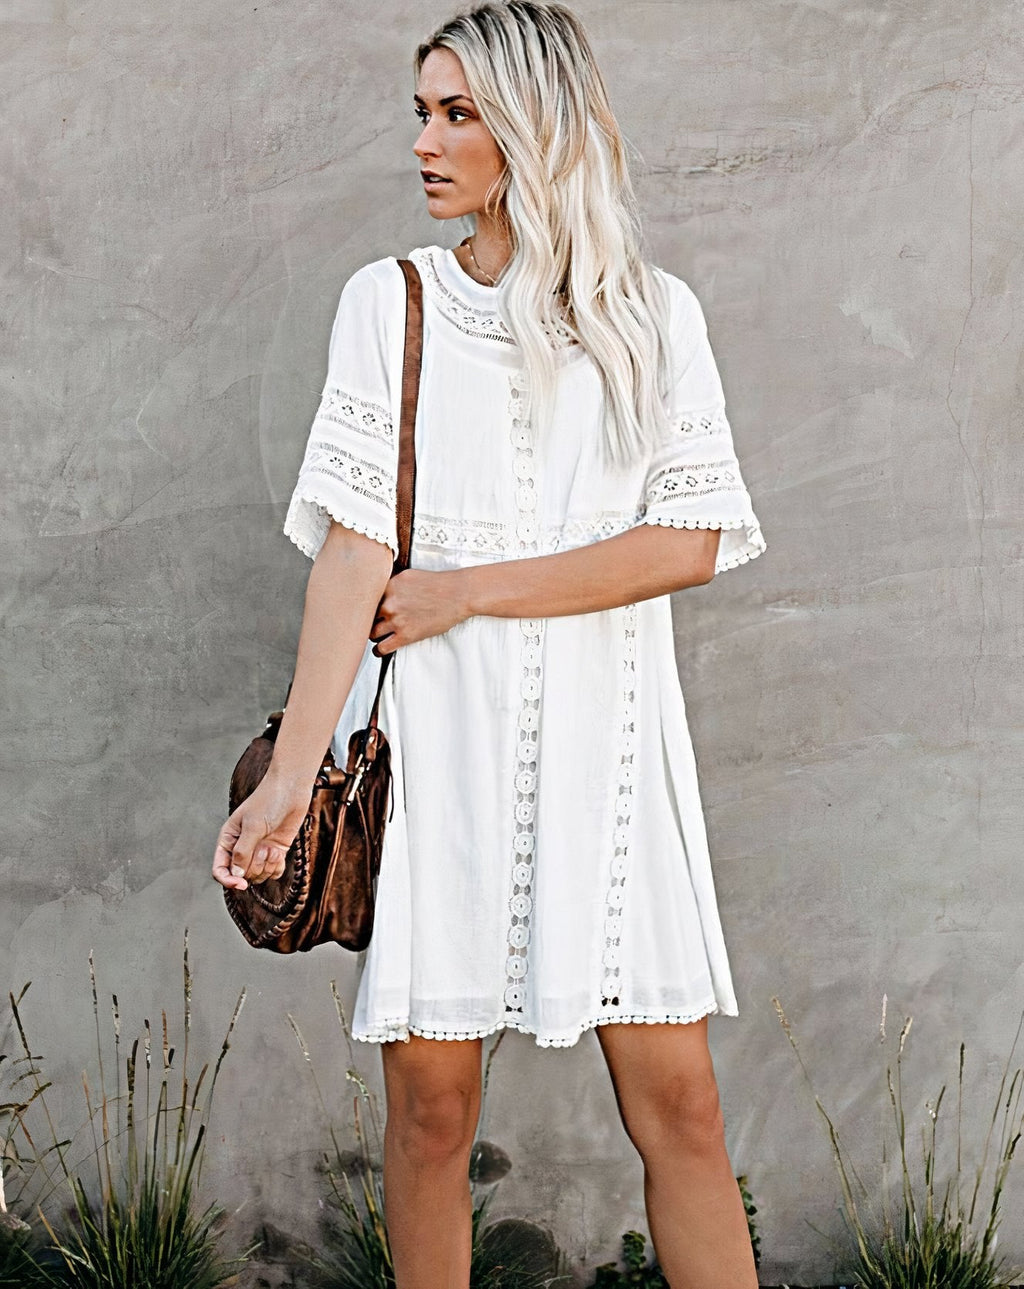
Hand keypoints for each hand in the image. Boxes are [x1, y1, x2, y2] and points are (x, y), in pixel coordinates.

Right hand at [212, 773, 313, 890]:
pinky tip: (279, 852)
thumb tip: (235, 875)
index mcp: (228, 840)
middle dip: (254, 867)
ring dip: (267, 866)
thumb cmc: (268, 801)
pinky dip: (277, 866)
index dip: (228, 881)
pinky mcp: (274, 852)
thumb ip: (243, 852)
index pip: (220, 869)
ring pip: (258, 876)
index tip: (241, 885)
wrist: (291, 789)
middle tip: (263, 849)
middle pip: (241, 875)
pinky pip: (273, 872)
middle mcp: (242, 848)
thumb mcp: (253, 826)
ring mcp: (258, 851)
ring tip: (272, 848)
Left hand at [370, 567, 470, 655]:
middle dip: (370, 620)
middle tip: (373, 623)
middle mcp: (389, 602)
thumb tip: (379, 593)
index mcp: (389, 585)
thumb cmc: (438, 585)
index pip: (366, 599)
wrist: (458, 594)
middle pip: (366, 616)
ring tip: (377, 636)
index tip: (367, 610)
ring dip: (374, 635)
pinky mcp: (406, 635)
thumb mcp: (409, 576)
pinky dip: (378, 650)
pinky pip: (382, 648)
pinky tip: (379, 649)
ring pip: (371, 633)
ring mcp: (397, 619)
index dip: (367, 605)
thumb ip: (391, 584)